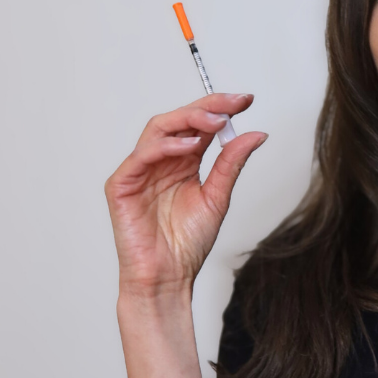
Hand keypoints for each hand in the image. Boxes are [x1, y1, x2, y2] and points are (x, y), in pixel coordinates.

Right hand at [104, 94, 266, 295]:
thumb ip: (231, 164)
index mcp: (183, 162)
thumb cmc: (187, 244)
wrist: (168, 277)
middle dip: (207, 107)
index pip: (199, 125)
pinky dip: (165, 147)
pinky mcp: (122, 185)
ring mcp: (139, 170)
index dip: (220, 108)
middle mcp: (160, 161)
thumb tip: (255, 134)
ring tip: (215, 122)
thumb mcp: (218, 197)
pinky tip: (189, 146)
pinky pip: (141, 156)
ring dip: (188, 120)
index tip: (245, 100)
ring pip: (158, 129)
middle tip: (233, 104)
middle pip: (178, 120)